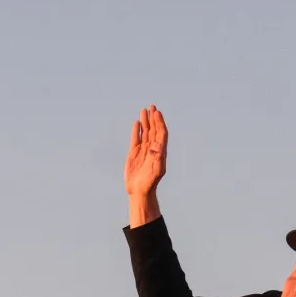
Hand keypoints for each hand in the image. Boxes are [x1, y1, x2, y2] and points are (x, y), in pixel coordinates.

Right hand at [124, 105, 167, 224]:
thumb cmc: (150, 182)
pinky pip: (136, 138)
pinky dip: (137, 130)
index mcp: (160, 151)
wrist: (139, 190)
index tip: (157, 113)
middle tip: (152, 107)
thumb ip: (158, 159)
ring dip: (146, 121)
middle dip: (154, 118)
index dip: (160, 122)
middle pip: (154, 130)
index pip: (161, 133)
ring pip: (145, 132)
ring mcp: (143, 150)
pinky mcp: (134, 153)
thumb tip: (156, 148)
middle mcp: (153, 149)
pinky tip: (137, 123)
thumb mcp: (157, 171)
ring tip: (144, 110)